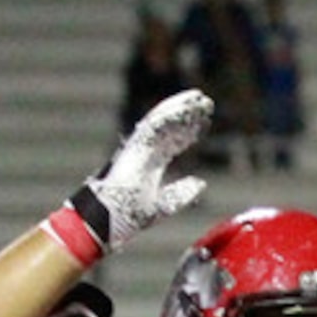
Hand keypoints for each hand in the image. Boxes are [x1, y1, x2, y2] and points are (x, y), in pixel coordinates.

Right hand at [60, 92, 215, 255]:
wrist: (110, 219)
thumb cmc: (129, 215)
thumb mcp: (165, 205)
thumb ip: (182, 194)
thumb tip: (200, 183)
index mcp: (152, 163)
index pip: (174, 142)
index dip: (190, 132)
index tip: (205, 123)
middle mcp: (146, 152)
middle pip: (171, 128)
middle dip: (189, 115)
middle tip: (206, 103)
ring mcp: (139, 147)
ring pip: (162, 121)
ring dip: (180, 108)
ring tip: (198, 98)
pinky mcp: (134, 147)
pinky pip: (153, 126)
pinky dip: (169, 116)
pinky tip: (184, 107)